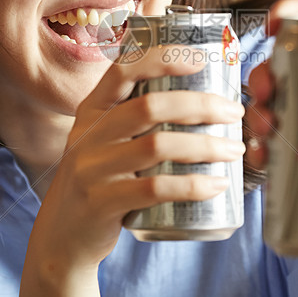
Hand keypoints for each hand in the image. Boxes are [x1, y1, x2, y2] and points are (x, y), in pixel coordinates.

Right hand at [27, 46, 245, 272]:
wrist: (62, 237)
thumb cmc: (100, 181)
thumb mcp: (103, 141)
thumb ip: (133, 117)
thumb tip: (200, 96)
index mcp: (91, 110)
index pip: (122, 71)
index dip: (161, 59)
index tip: (201, 60)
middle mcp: (88, 134)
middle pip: (150, 107)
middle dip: (201, 105)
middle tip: (235, 113)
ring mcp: (93, 168)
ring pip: (157, 146)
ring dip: (205, 146)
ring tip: (234, 150)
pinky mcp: (102, 202)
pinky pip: (155, 189)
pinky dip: (192, 185)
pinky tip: (217, 185)